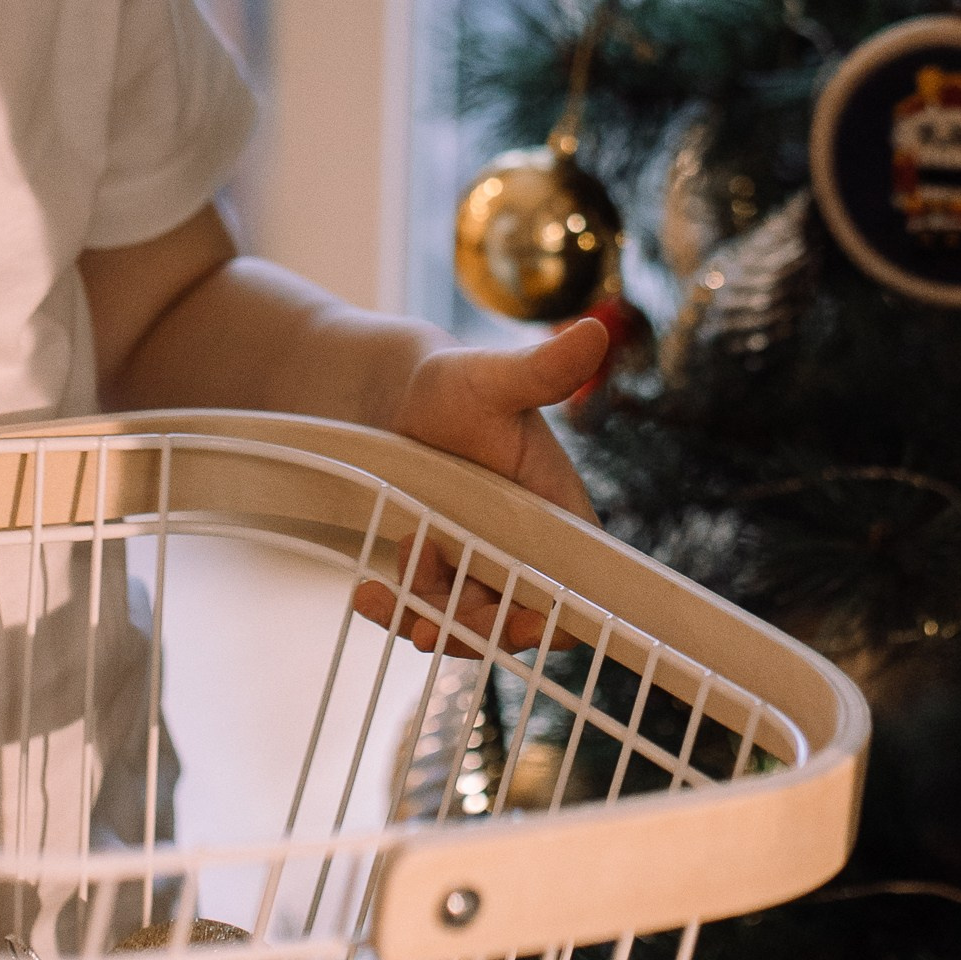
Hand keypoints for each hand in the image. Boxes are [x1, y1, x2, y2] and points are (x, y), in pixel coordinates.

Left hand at [357, 317, 609, 654]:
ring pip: (465, 620)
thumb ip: (543, 370)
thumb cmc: (454, 381)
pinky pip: (422, 608)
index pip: (575, 582)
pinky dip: (395, 609)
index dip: (557, 615)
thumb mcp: (494, 378)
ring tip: (387, 589)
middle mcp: (523, 546)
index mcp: (555, 511)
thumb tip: (594, 331)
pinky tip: (366, 594)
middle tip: (427, 622)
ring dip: (429, 618)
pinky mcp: (437, 570)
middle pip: (514, 615)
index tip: (520, 624)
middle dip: (475, 627)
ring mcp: (478, 562)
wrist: (390, 393)